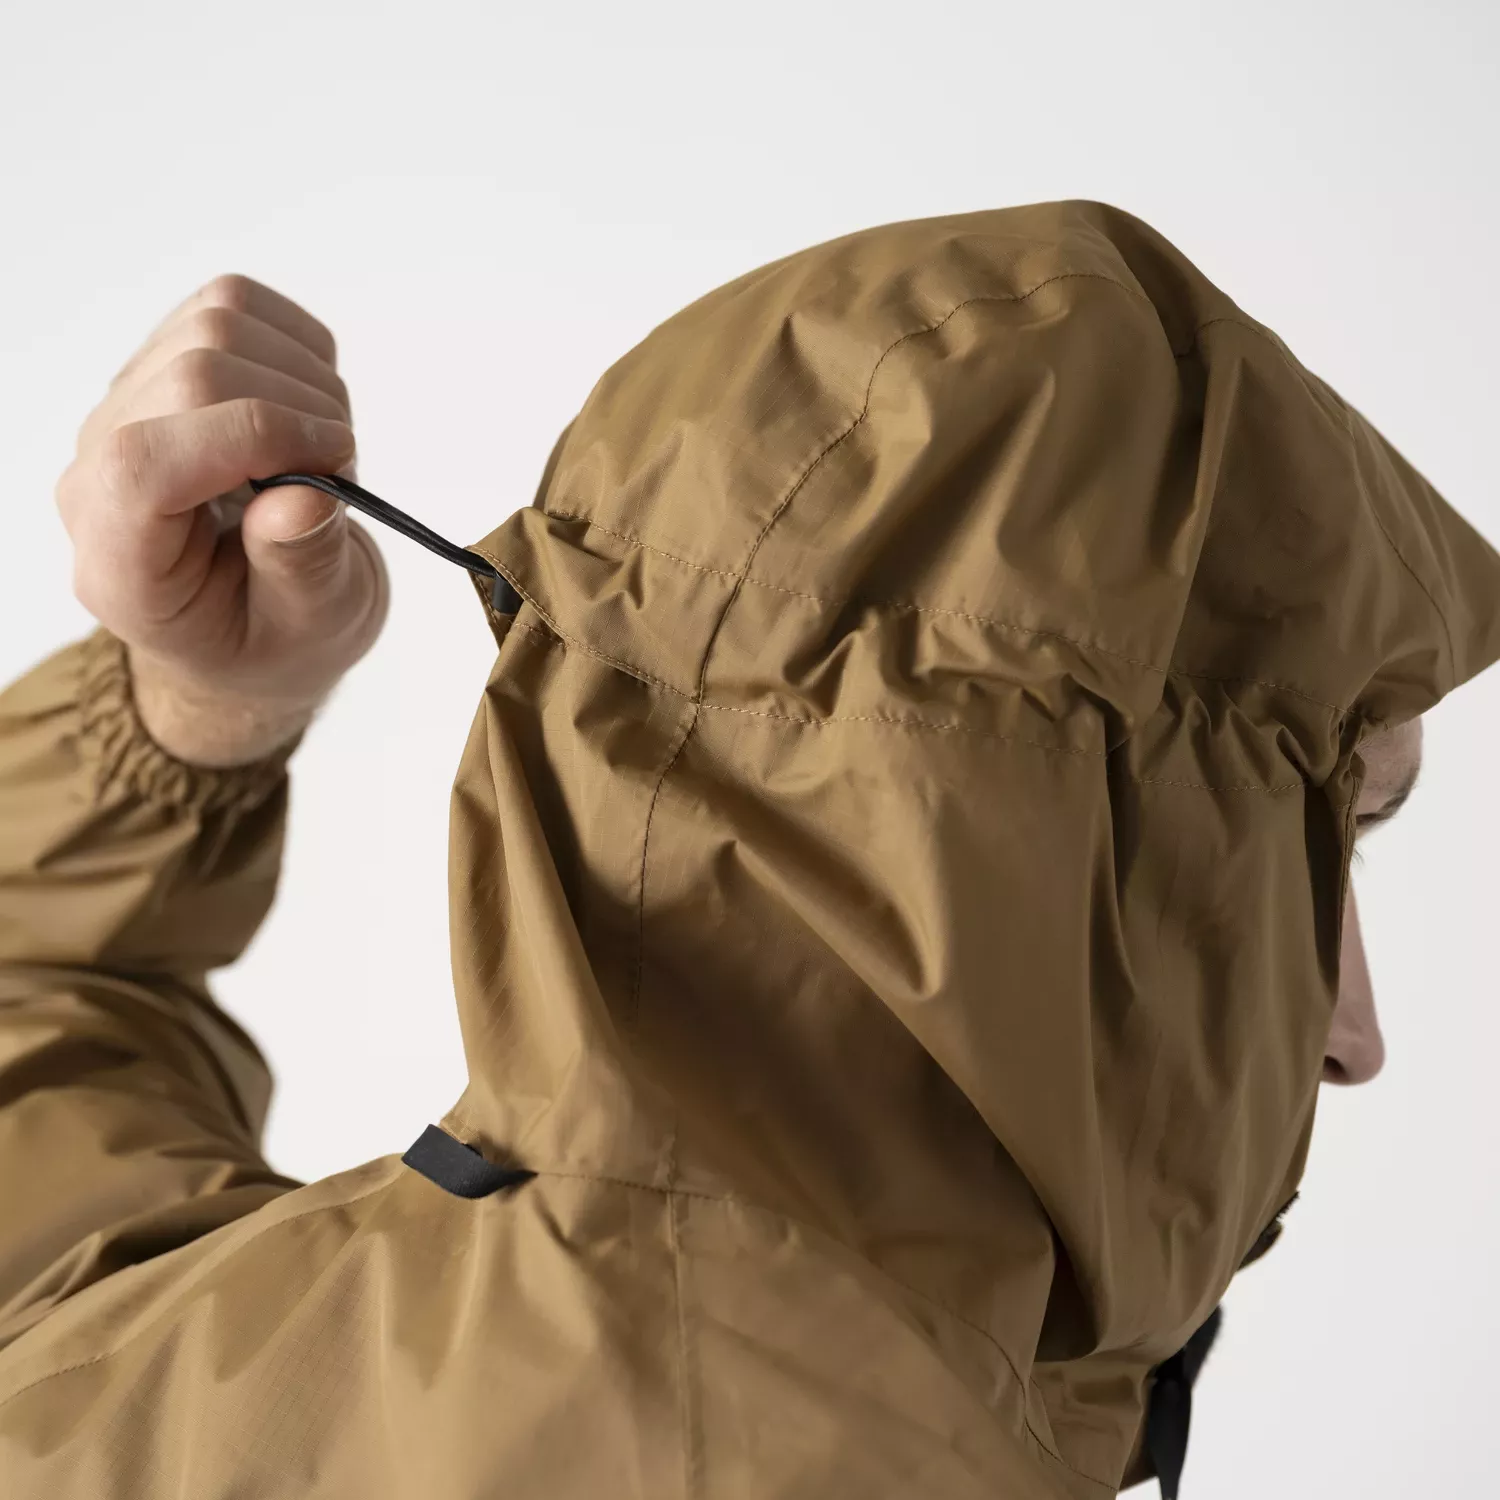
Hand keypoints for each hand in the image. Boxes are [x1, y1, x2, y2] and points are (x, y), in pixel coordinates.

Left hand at [56, 274, 388, 766]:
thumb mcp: (312, 631)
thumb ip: (301, 570)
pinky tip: (310, 412)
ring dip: (305, 381)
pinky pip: (233, 306)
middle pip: (193, 375)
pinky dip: (299, 349)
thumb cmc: (280, 636)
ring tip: (325, 451)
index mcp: (121, 563)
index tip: (336, 469)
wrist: (263, 618)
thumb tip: (302, 494)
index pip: (145, 464)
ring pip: (217, 325)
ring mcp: (130, 410)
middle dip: (299, 412)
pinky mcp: (167, 363)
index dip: (252, 439)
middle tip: (342, 475)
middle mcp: (103, 474)